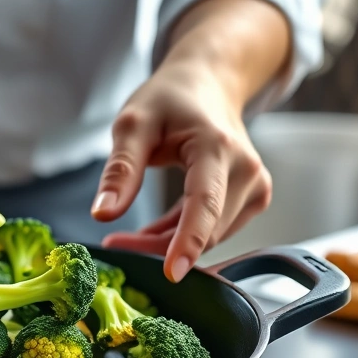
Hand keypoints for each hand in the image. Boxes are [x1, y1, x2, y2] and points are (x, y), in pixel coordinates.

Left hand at [91, 61, 271, 281]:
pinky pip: (214, 231)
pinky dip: (182, 236)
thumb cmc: (169, 99)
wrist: (208, 84)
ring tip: (129, 234)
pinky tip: (156, 229)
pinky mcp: (253, 198)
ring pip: (209, 238)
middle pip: (203, 229)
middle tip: (114, 243)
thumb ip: (120, 170)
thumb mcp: (133, 124)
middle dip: (156, 246)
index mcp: (217, 147)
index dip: (188, 241)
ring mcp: (255, 186)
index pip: (205, 204)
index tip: (172, 273)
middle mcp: (247, 169)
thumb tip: (102, 213)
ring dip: (167, 244)